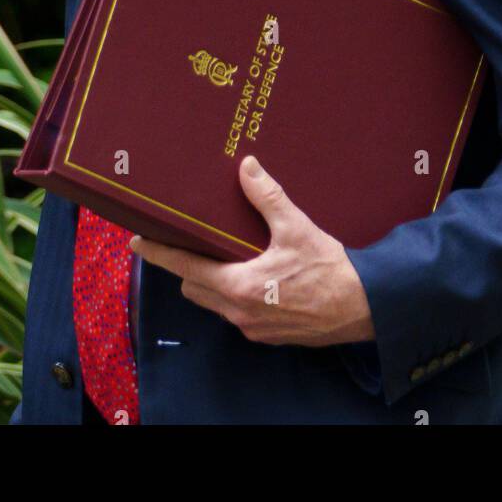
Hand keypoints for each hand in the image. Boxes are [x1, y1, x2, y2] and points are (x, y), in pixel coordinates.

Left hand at [130, 155, 375, 346]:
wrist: (363, 306)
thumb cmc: (329, 269)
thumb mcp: (295, 227)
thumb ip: (267, 197)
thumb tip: (246, 167)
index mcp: (237, 286)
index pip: (184, 267)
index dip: (159, 253)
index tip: (137, 243)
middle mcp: (238, 312)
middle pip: (194, 287)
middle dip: (186, 266)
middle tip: (187, 241)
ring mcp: (253, 328)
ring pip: (214, 303)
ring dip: (211, 281)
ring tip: (221, 256)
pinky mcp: (269, 334)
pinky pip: (237, 313)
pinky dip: (234, 294)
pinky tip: (253, 276)